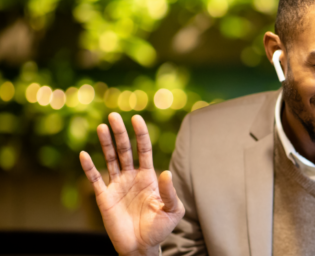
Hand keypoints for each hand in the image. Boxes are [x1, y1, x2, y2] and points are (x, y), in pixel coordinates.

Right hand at [79, 113, 183, 255]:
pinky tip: (85, 154)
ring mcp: (117, 185)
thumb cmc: (160, 229)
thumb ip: (170, 192)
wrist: (142, 247)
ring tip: (101, 127)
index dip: (141, 134)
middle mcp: (132, 177)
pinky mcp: (104, 197)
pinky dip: (89, 167)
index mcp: (149, 177)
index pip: (144, 150)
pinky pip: (95, 178)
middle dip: (120, 133)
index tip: (136, 118)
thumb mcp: (172, 211)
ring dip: (106, 143)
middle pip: (125, 150)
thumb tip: (165, 172)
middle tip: (114, 116)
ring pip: (110, 159)